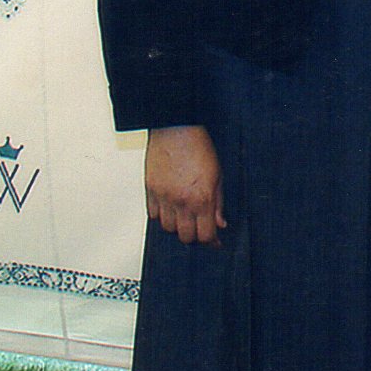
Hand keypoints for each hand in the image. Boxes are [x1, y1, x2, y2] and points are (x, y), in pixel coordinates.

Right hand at [145, 125, 225, 243]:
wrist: (176, 129)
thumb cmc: (198, 147)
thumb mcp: (218, 176)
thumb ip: (218, 202)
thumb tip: (220, 223)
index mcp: (202, 199)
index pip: (205, 235)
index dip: (211, 241)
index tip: (214, 240)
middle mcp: (181, 202)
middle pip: (185, 236)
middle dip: (194, 235)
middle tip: (198, 227)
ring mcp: (164, 197)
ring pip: (168, 229)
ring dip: (176, 226)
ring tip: (183, 217)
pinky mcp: (150, 190)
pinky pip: (153, 215)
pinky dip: (161, 216)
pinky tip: (169, 208)